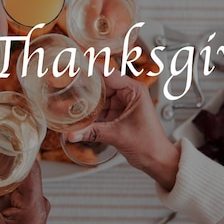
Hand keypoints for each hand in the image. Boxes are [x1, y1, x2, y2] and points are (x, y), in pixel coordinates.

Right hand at [67, 71, 179, 189]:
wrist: (156, 160)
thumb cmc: (150, 144)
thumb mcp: (117, 135)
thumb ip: (93, 133)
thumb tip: (72, 133)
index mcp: (134, 91)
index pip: (108, 73)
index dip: (91, 68)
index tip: (76, 63)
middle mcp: (128, 94)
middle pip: (101, 83)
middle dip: (85, 84)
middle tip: (68, 82)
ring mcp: (122, 103)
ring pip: (99, 96)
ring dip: (86, 98)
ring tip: (68, 97)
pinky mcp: (117, 114)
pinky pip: (100, 108)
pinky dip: (90, 110)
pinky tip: (78, 112)